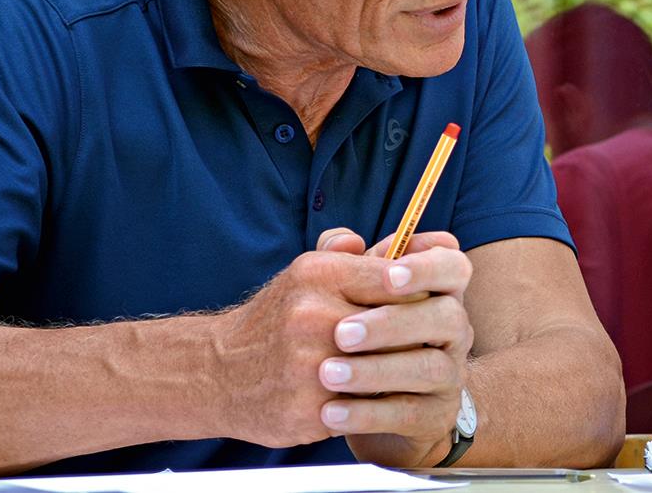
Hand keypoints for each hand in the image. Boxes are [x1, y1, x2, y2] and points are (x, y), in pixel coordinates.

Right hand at [210, 228, 472, 465]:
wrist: (216, 373)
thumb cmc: (276, 319)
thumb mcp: (305, 271)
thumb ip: (349, 250)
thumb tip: (400, 241)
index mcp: (318, 274)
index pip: (397, 277)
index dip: (422, 291)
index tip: (435, 300)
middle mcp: (311, 316)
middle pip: (400, 325)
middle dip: (418, 333)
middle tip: (432, 338)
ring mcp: (308, 365)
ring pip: (387, 368)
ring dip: (401, 370)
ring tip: (411, 368)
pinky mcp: (307, 409)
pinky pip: (364, 406)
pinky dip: (375, 403)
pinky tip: (378, 397)